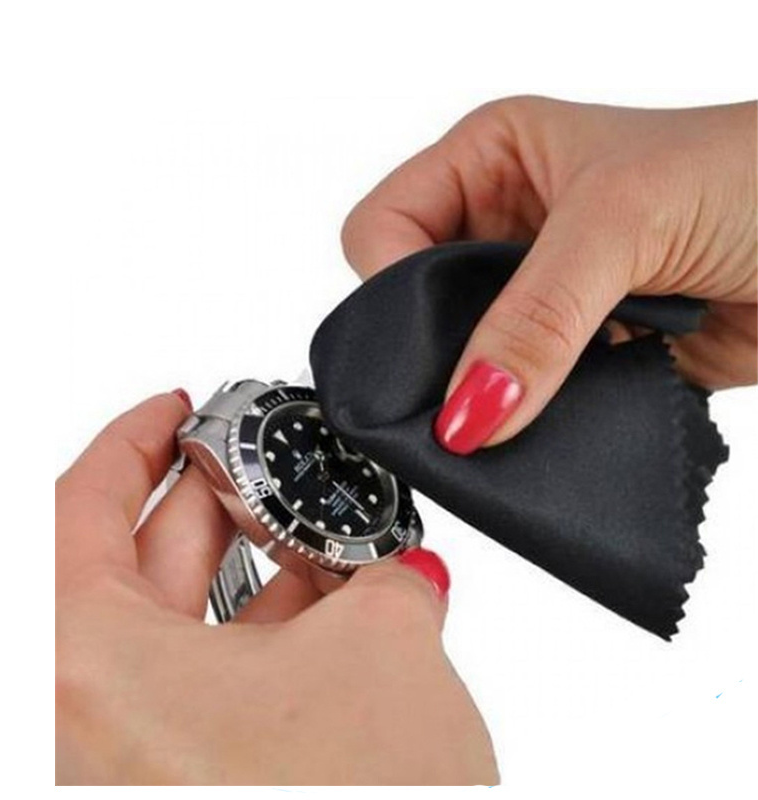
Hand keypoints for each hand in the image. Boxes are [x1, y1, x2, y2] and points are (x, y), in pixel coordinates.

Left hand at [56, 392, 498, 784]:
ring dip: (253, 578)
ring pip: (177, 633)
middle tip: (266, 466)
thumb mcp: (386, 651)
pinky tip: (323, 616)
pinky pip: (205, 691)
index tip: (175, 408)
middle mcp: (81, 728)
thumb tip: (405, 572)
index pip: (76, 505)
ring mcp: (125, 767)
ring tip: (314, 540)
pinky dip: (263, 644)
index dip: (133, 439)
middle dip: (216, 504)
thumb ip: (394, 582)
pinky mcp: (181, 786)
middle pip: (133, 565)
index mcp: (80, 673)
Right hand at [342, 97, 756, 453]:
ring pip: (466, 357)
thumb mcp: (621, 220)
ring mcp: (540, 293)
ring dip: (485, 392)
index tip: (421, 344)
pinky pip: (521, 397)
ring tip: (510, 416)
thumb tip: (467, 413)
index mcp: (492, 159)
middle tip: (458, 400)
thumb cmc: (750, 175)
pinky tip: (547, 427)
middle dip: (431, 352)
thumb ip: (535, 318)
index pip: (384, 228)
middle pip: (416, 302)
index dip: (389, 286)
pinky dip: (527, 421)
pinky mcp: (576, 351)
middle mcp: (504, 224)